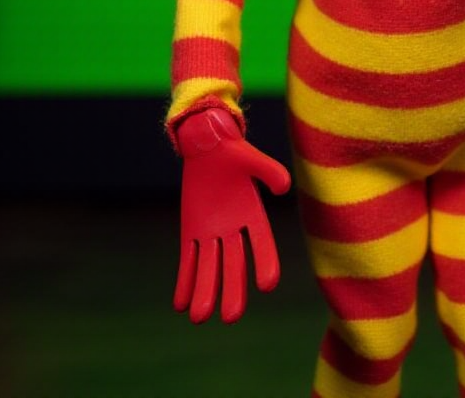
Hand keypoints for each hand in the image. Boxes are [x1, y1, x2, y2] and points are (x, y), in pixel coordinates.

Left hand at [173, 107, 291, 322]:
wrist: (208, 147)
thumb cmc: (233, 151)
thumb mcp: (252, 158)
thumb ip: (269, 171)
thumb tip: (284, 187)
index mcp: (253, 213)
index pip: (262, 243)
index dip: (266, 262)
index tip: (268, 286)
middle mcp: (234, 229)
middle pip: (234, 264)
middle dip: (232, 290)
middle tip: (231, 317)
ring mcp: (211, 233)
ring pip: (209, 267)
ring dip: (205, 291)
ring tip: (199, 317)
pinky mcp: (192, 232)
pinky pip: (188, 260)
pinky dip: (185, 281)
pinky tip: (180, 304)